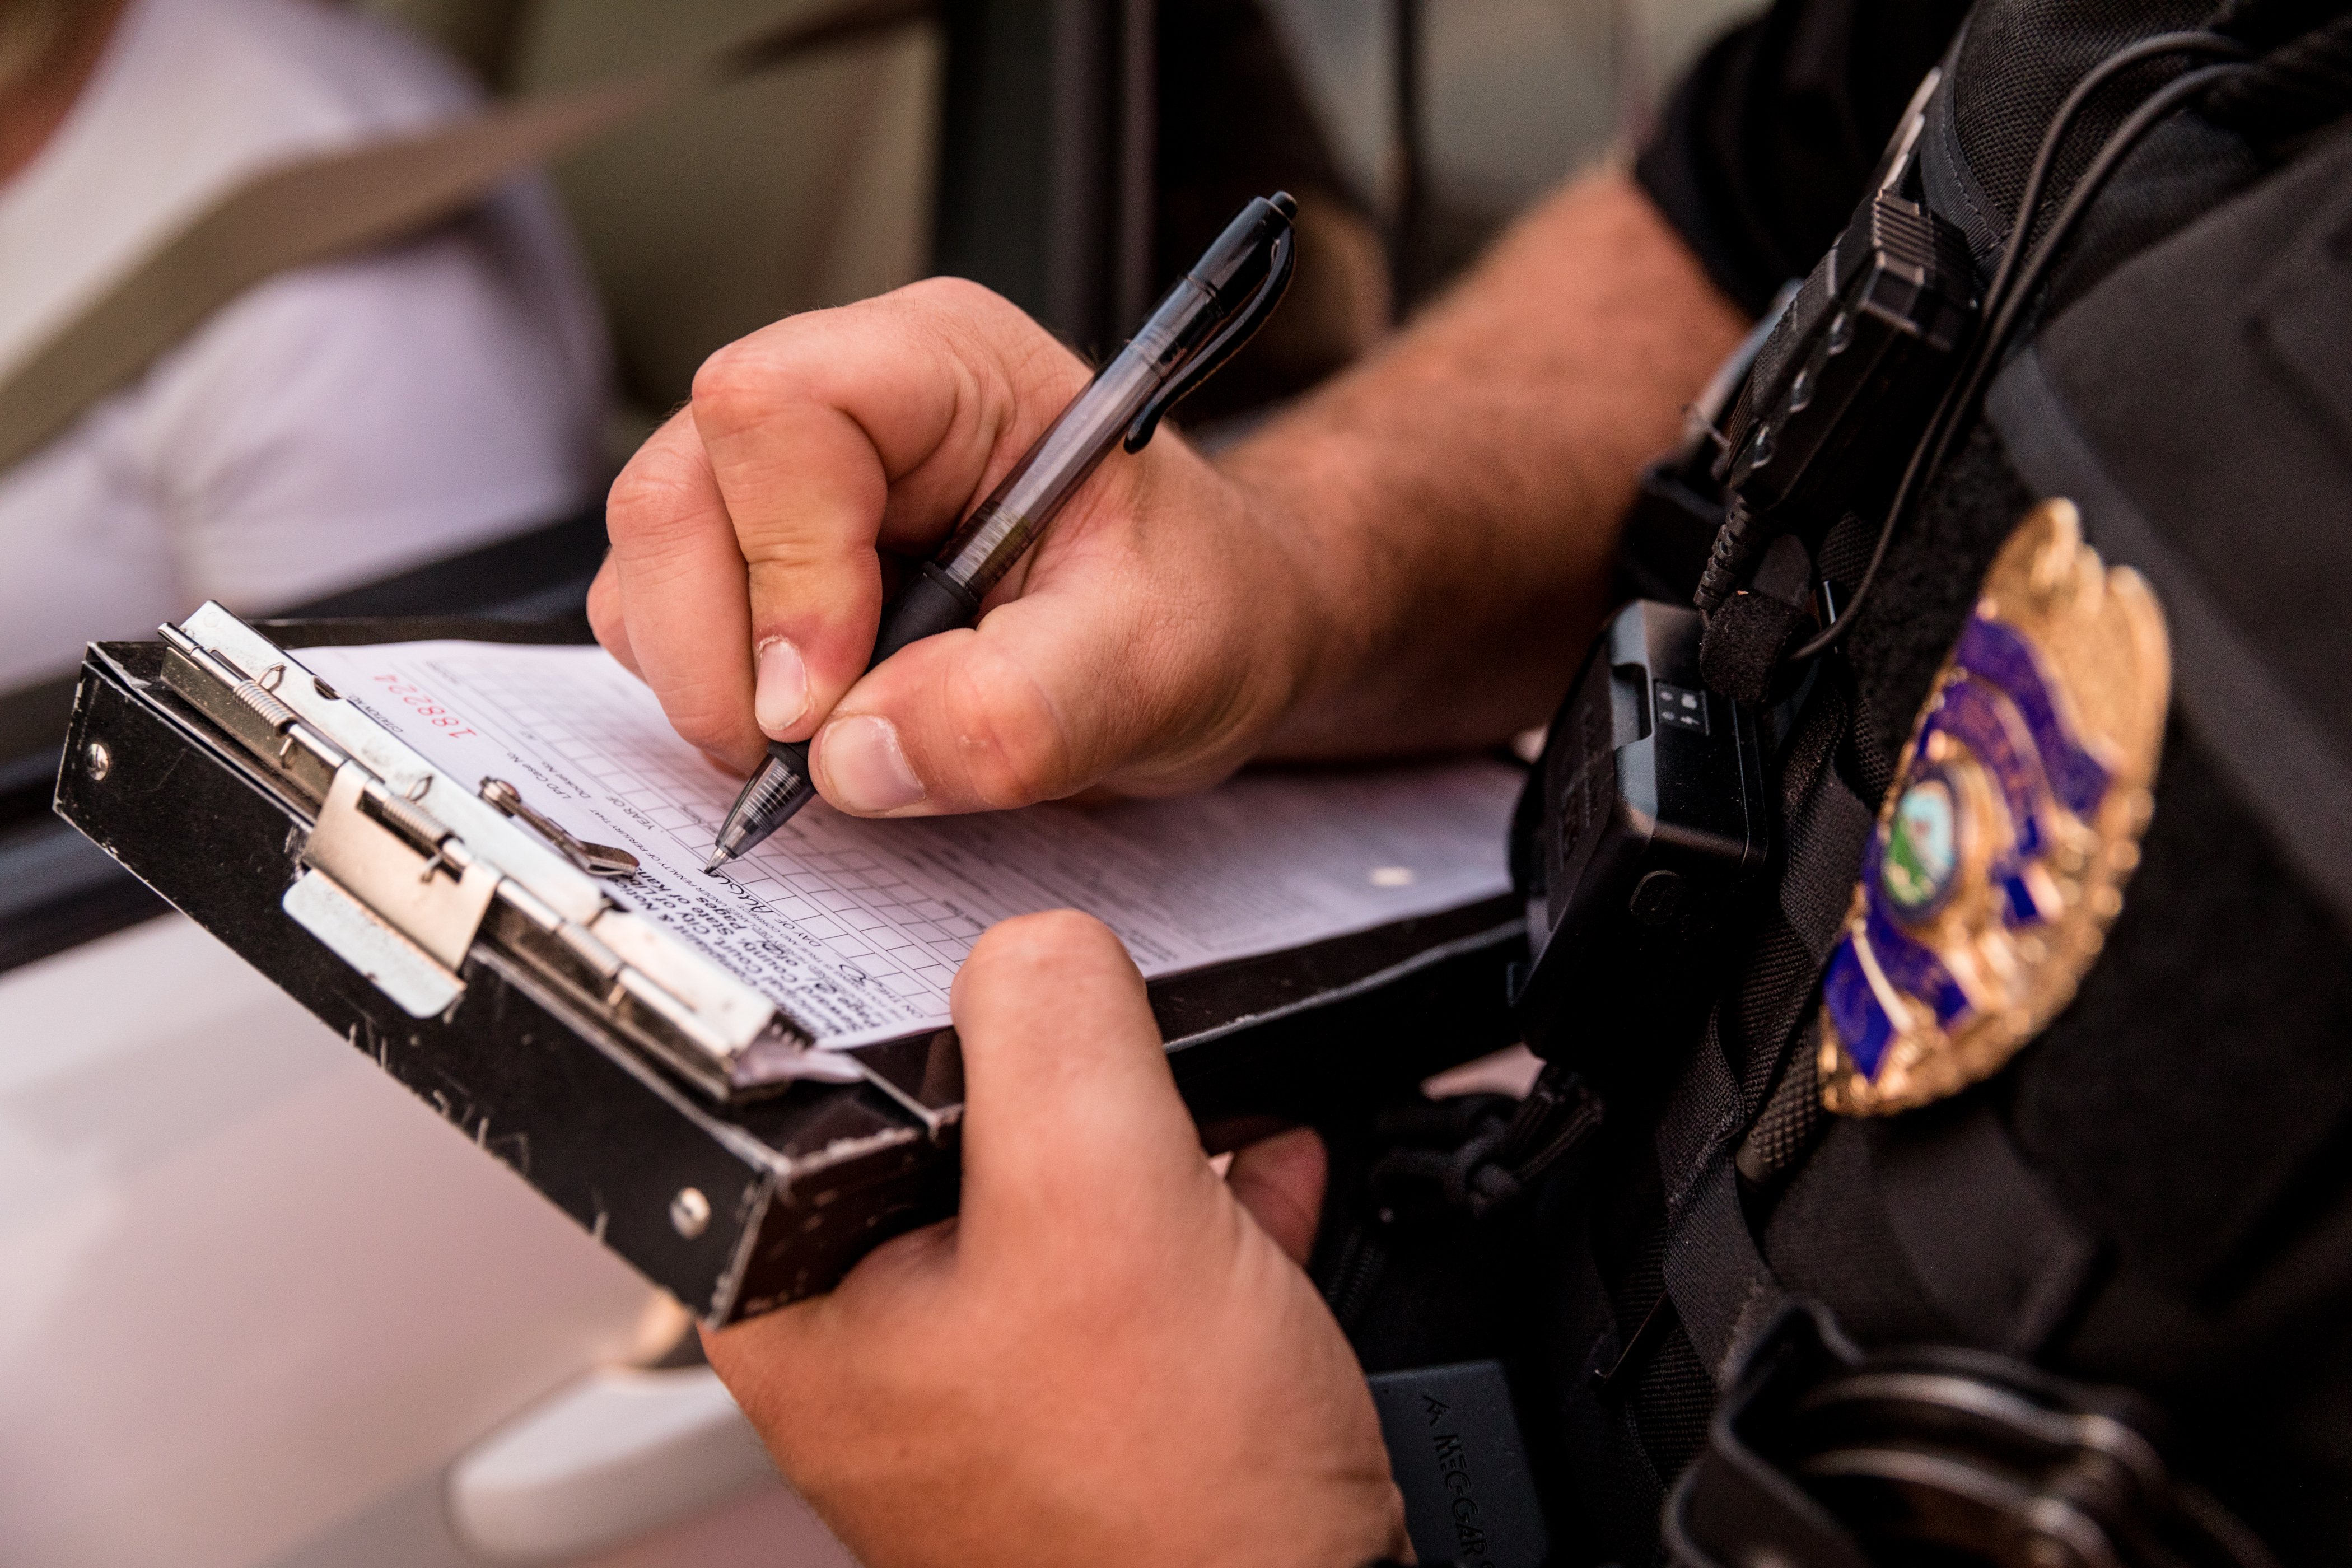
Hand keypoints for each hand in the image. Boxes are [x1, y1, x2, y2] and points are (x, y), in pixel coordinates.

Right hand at [590, 279, 1322, 813]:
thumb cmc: (1199, 605)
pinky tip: (816, 727)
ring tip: (833, 741)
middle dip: (719, 651)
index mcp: (947, 367)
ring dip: (709, 684)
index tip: (826, 699)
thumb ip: (1019, 711)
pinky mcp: (763, 557)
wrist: (1211, 629)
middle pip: (675, 491)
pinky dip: (711, 700)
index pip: (773, 411)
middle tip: (812, 752)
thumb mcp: (1155, 664)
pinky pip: (662, 621)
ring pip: (650, 562)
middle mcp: (849, 399)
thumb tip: (856, 757)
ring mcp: (790, 481)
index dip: (781, 565)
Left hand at [702, 911, 1408, 1567]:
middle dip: (1065, 1057)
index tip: (1012, 964)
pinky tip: (1263, 1163)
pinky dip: (1201, 1199)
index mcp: (800, 1298)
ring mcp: (987, 1370)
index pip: (809, 1070)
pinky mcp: (1091, 1393)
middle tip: (1135, 1031)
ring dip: (1149, 1120)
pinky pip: (1132, 1248)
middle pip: (946, 1113)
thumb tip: (1038, 941)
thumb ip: (1050, 1029)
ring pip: (1052, 1177)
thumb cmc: (1166, 1515)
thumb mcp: (1100, 1206)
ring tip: (1215, 1089)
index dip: (919, 987)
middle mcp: (873, 1338)